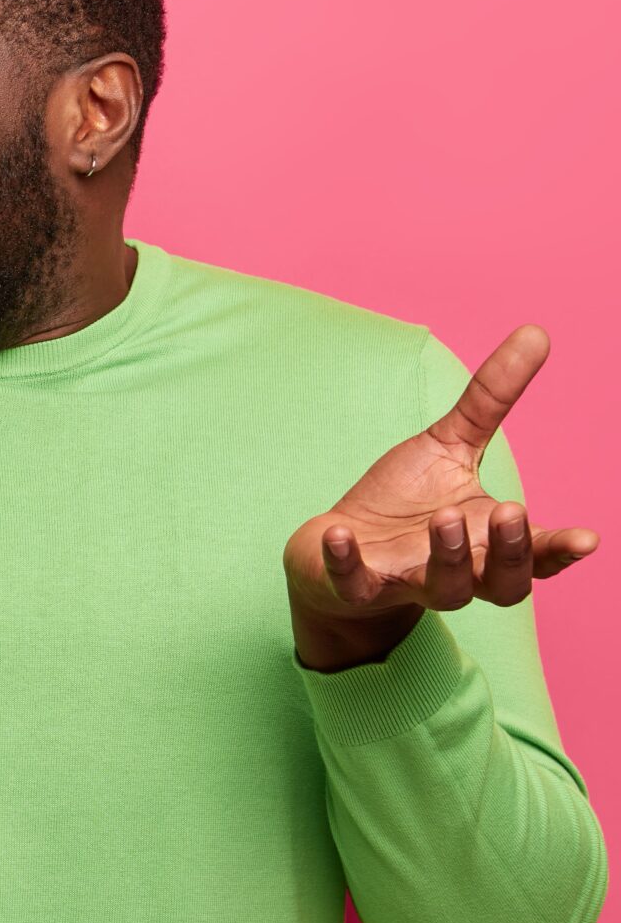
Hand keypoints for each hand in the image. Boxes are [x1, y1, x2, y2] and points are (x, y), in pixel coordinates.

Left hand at [285, 324, 598, 670]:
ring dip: (447, 556)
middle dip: (509, 551)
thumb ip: (491, 399)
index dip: (560, 550)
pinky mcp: (355, 587)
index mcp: (488, 540)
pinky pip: (353, 584)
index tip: (586, 540)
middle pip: (502, 582)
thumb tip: (536, 332)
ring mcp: (408, 581)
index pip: (537, 554)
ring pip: (444, 589)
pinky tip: (338, 533)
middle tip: (510, 510)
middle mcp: (459, 571)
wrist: (336, 546)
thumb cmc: (406, 499)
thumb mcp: (449, 444)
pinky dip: (346, 564)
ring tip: (443, 517)